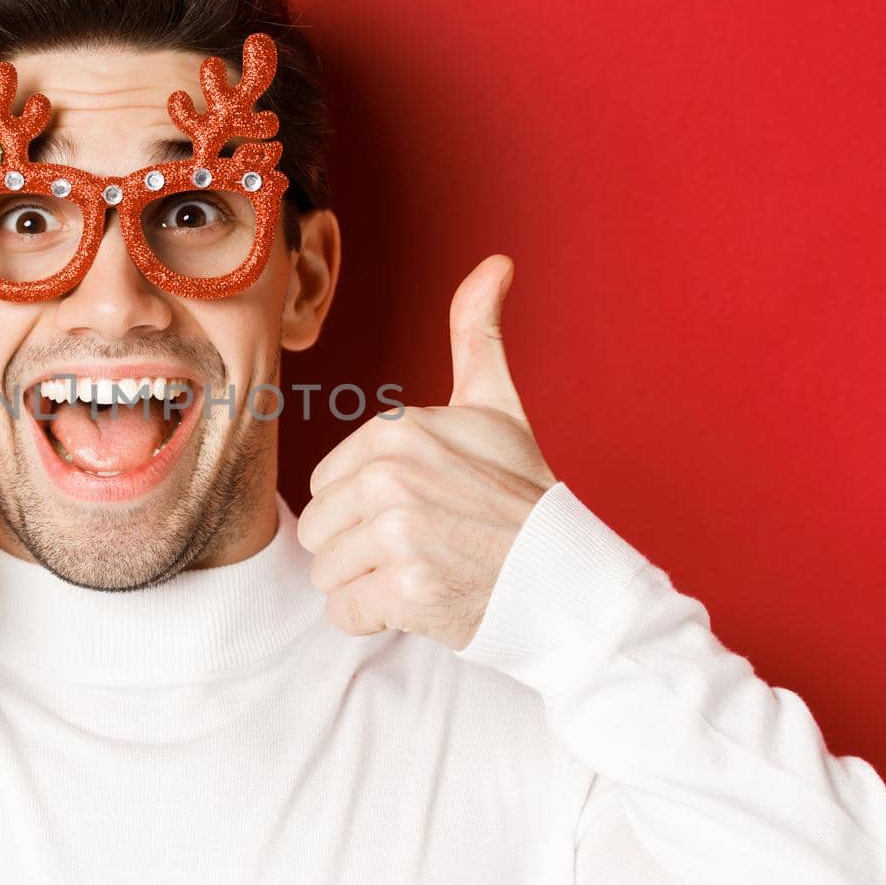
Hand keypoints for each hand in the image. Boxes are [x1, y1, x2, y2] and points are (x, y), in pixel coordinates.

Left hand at [297, 254, 556, 649]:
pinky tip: (420, 604)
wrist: (567, 580)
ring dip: (366, 586)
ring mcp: (399, 535)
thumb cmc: (522, 497)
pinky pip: (344, 615)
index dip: (367, 508)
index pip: (327, 485)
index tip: (424, 509)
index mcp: (400, 432)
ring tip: (423, 573)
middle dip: (360, 549)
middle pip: (318, 530)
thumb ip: (477, 334)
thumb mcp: (496, 408)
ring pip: (326, 573)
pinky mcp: (405, 592)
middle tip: (423, 548)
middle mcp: (394, 477)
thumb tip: (495, 263)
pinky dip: (375, 621)